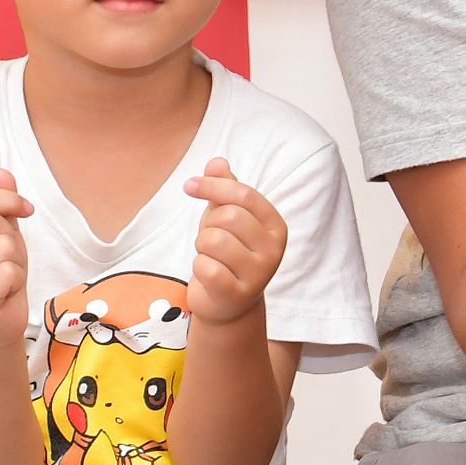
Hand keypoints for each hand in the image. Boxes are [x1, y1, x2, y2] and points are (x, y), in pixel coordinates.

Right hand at [0, 173, 33, 338]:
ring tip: (3, 279)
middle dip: (11, 239)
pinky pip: (9, 272)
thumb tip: (1, 172)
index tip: (26, 210)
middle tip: (5, 261)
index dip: (9, 200)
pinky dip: (16, 283)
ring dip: (16, 263)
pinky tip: (3, 294)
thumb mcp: (0, 236)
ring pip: (4, 246)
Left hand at [185, 156, 290, 324]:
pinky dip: (199, 268)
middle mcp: (274, 249)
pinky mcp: (239, 294)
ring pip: (214, 240)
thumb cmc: (227, 254)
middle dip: (209, 224)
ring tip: (210, 257)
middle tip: (211, 239)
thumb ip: (223, 189)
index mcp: (275, 226)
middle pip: (228, 216)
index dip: (213, 185)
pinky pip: (207, 268)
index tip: (189, 185)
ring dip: (202, 247)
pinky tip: (209, 275)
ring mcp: (260, 274)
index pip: (244, 195)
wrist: (228, 303)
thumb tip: (217, 161)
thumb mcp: (225, 218)